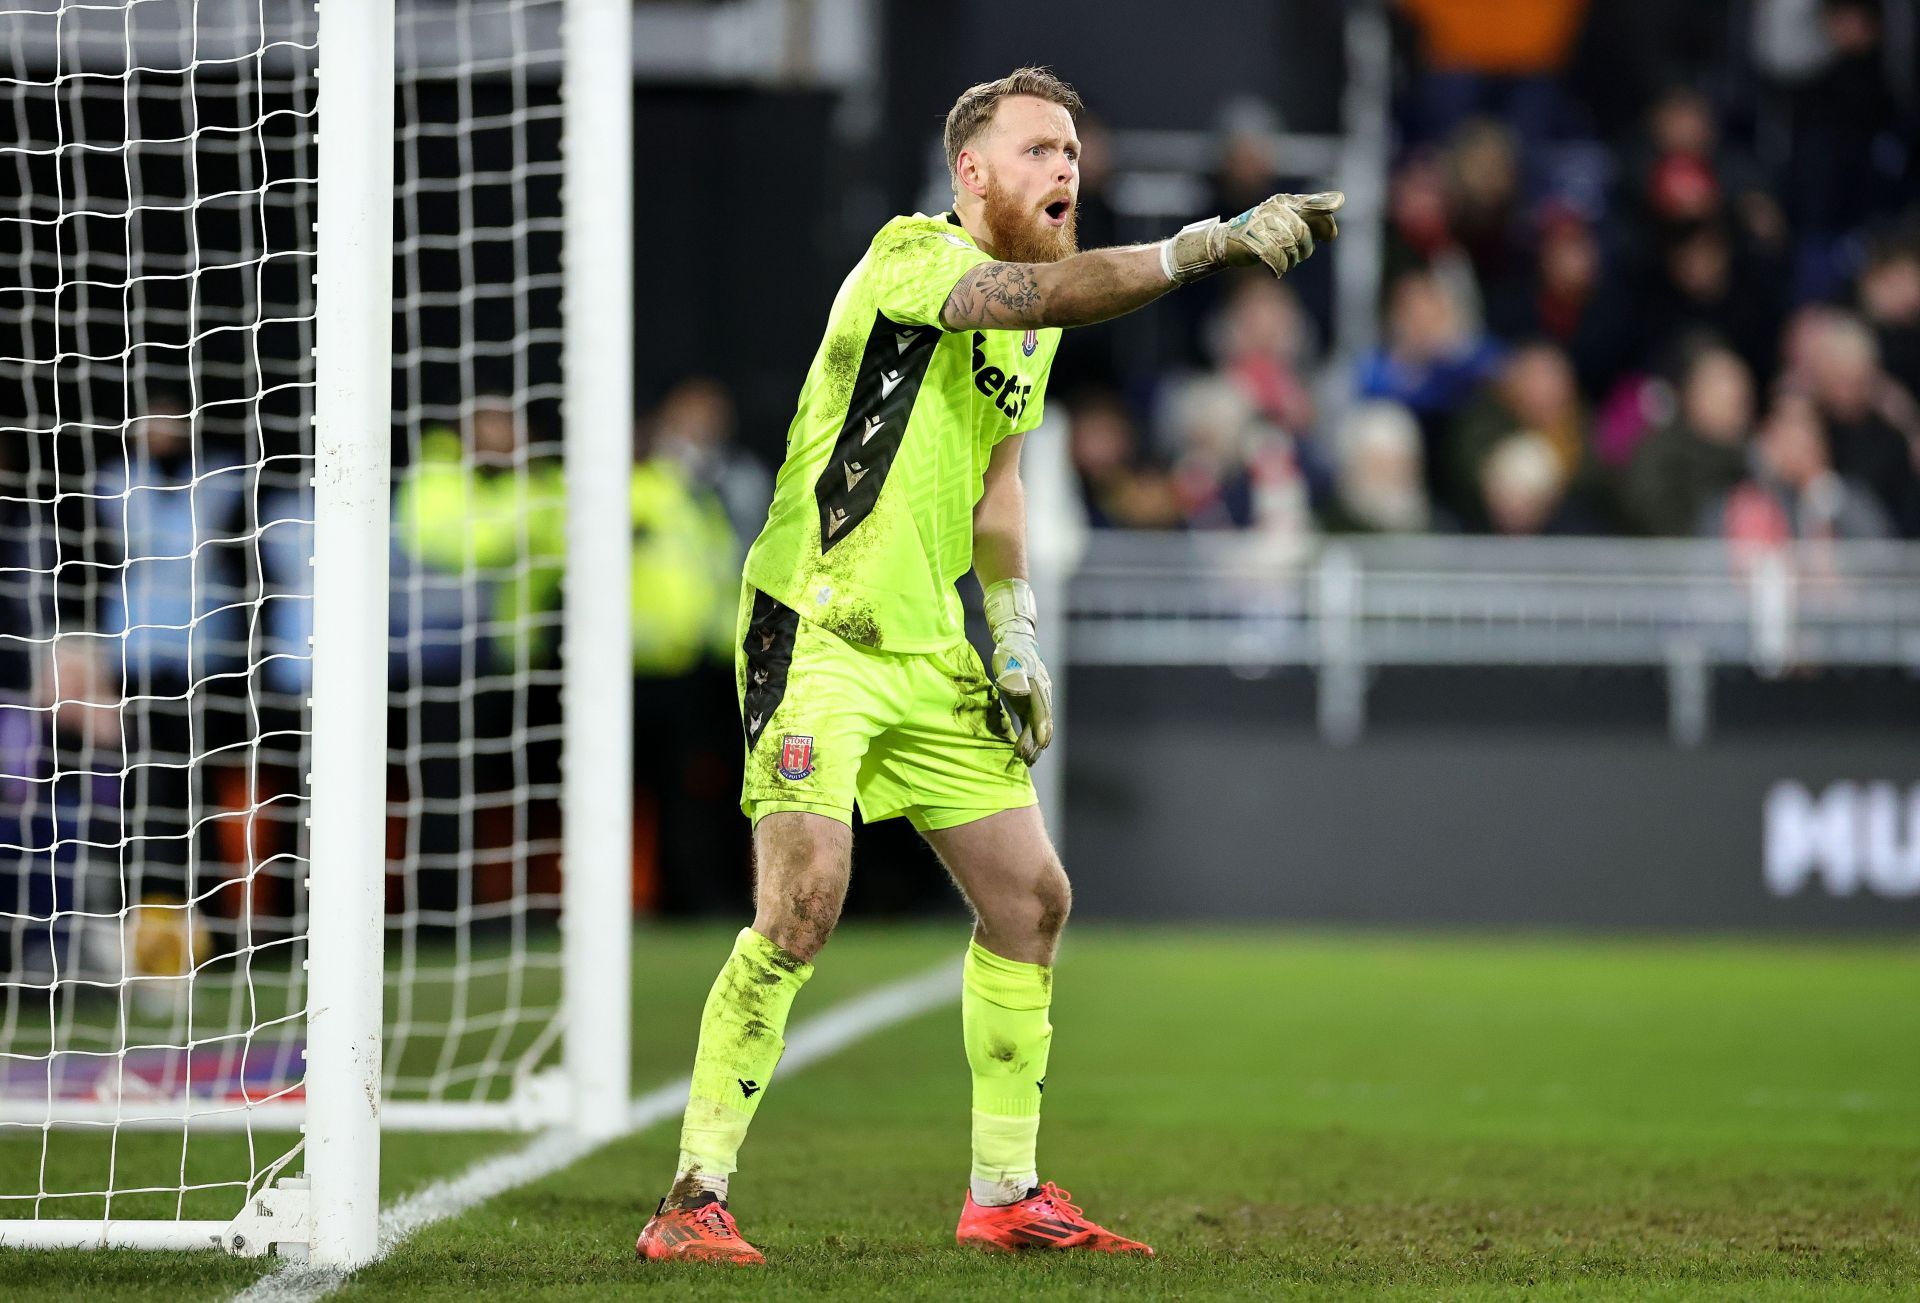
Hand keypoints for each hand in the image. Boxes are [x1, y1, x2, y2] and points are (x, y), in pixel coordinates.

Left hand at [983, 578, 1052, 765]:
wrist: (1014, 641)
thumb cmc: (1009, 653)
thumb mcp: (1010, 664)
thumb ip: (1016, 677)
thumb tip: (1021, 690)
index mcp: (1039, 687)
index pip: (1042, 712)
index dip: (1042, 729)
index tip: (1040, 745)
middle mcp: (1043, 695)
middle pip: (1043, 723)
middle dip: (1036, 743)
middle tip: (1025, 760)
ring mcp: (1038, 700)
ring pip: (1039, 726)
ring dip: (1033, 744)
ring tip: (1026, 761)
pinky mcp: (1029, 703)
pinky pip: (1032, 724)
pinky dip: (1029, 738)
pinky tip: (1022, 750)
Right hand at [1162, 190, 1343, 282]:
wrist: (1224, 243)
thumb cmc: (1258, 234)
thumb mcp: (1283, 222)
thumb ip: (1307, 219)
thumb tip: (1335, 220)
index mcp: (1283, 203)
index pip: (1312, 207)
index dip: (1325, 220)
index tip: (1331, 236)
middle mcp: (1274, 210)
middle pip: (1302, 234)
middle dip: (1304, 248)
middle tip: (1298, 254)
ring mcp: (1262, 225)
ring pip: (1291, 247)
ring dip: (1292, 260)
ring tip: (1283, 260)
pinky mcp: (1253, 242)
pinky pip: (1277, 259)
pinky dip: (1279, 267)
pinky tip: (1275, 269)